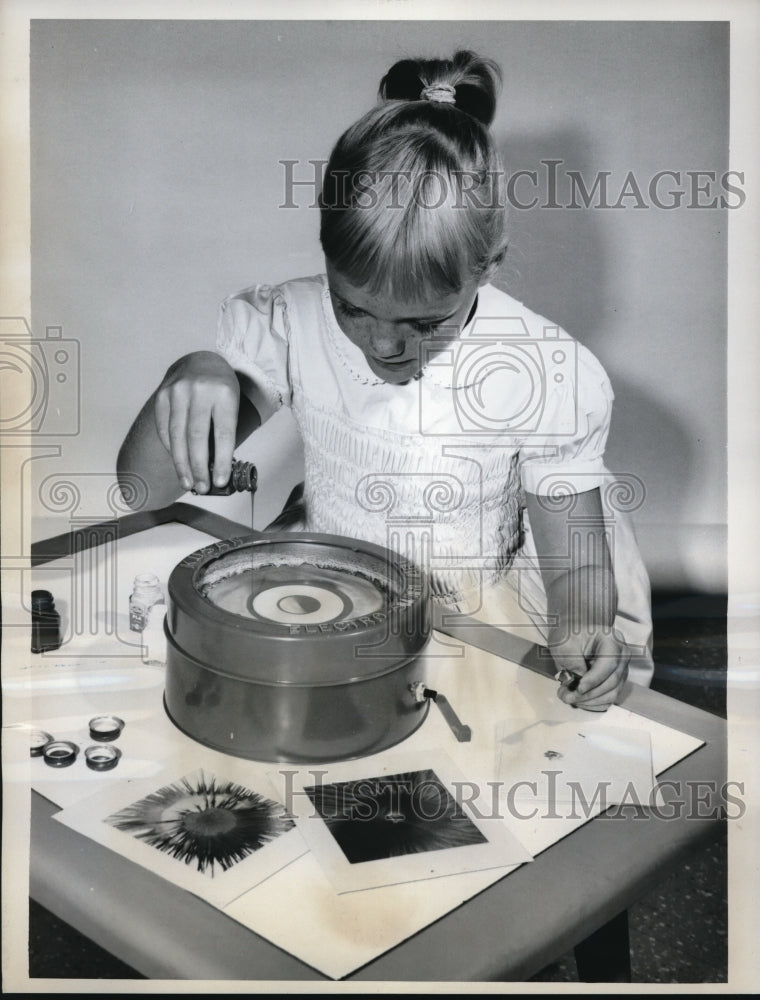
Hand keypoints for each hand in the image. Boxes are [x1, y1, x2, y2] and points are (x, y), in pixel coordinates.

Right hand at [154, 352, 239, 493]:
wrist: (200, 362)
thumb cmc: (220, 390)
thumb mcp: (231, 405)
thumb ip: (223, 431)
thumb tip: (216, 469)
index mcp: (224, 394)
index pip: (223, 433)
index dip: (221, 460)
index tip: (220, 481)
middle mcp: (199, 391)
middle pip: (197, 437)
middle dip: (199, 467)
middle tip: (202, 488)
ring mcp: (177, 392)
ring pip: (177, 436)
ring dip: (182, 464)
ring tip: (188, 482)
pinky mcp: (162, 396)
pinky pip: (164, 429)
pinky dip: (171, 449)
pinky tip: (178, 462)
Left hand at [548, 627, 630, 711]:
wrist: (572, 636)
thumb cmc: (569, 636)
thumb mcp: (564, 645)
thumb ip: (572, 663)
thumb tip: (579, 684)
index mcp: (611, 639)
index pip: (608, 664)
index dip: (593, 679)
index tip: (578, 688)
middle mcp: (621, 655)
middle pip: (612, 681)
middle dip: (588, 693)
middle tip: (567, 696)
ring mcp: (621, 669)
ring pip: (612, 693)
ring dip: (590, 700)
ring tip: (569, 698)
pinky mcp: (617, 681)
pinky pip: (610, 698)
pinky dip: (594, 703)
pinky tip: (579, 701)